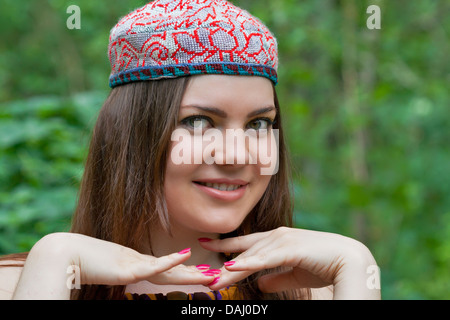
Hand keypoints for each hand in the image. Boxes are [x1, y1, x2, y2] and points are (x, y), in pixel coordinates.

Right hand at [13, 232, 214, 298]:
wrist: (65, 254)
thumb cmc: (84, 264)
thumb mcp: (109, 271)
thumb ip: (122, 274)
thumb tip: (127, 279)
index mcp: (137, 263)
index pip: (166, 270)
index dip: (185, 272)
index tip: (201, 273)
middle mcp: (140, 261)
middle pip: (173, 270)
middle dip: (195, 274)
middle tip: (217, 275)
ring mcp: (135, 263)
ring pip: (169, 269)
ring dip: (191, 272)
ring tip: (210, 274)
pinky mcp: (127, 267)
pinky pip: (152, 265)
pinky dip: (169, 261)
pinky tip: (184, 256)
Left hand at [199, 227, 379, 298]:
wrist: (349, 260)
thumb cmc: (323, 265)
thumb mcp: (294, 274)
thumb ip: (276, 278)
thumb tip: (262, 285)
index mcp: (276, 241)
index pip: (245, 244)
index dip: (225, 245)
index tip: (205, 246)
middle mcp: (276, 237)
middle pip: (243, 252)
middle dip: (221, 261)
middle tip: (200, 270)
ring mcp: (283, 241)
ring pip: (251, 257)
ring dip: (231, 269)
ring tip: (213, 279)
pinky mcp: (291, 249)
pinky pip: (266, 258)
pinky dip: (249, 263)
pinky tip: (233, 268)